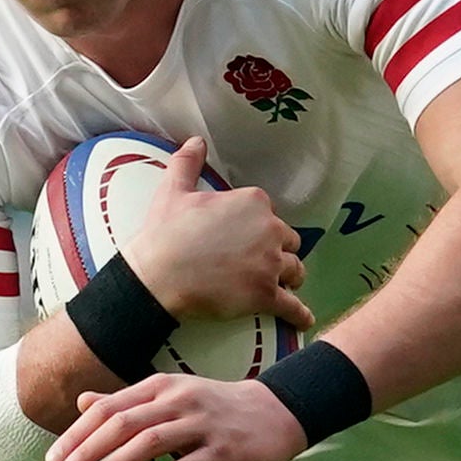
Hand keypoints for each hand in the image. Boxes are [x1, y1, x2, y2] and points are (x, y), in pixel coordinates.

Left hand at [48, 374, 305, 460]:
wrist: (277, 413)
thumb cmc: (215, 410)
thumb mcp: (170, 398)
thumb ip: (128, 403)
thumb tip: (83, 403)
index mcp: (160, 387)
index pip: (107, 408)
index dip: (76, 434)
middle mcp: (177, 400)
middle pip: (121, 423)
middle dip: (85, 451)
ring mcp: (201, 424)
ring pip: (148, 443)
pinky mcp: (223, 451)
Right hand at [120, 138, 311, 331]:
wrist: (157, 276)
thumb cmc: (165, 233)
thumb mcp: (173, 190)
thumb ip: (187, 162)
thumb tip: (195, 140)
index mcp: (253, 202)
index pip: (271, 214)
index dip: (260, 227)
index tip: (247, 237)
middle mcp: (269, 230)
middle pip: (288, 242)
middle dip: (278, 252)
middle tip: (262, 262)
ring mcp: (269, 265)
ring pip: (295, 271)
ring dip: (290, 278)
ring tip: (284, 286)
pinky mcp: (265, 296)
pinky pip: (292, 306)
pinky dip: (300, 314)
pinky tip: (304, 319)